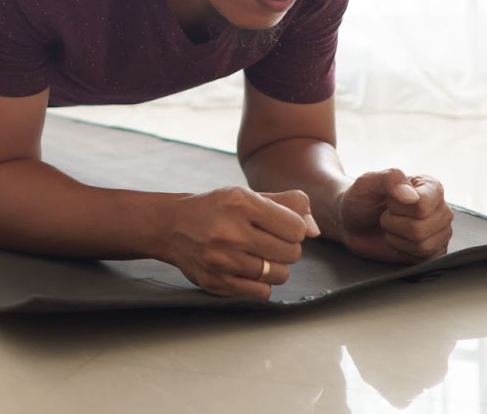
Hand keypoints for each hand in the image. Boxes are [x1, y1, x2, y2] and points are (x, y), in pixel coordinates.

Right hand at [158, 186, 321, 298]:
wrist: (171, 226)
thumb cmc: (216, 209)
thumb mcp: (248, 194)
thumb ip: (287, 205)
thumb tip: (315, 230)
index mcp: (241, 203)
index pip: (296, 228)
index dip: (295, 229)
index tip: (281, 226)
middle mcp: (230, 232)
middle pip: (291, 253)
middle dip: (287, 248)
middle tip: (269, 241)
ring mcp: (222, 261)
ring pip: (279, 275)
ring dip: (275, 267)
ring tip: (260, 255)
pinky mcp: (217, 283)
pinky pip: (262, 292)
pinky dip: (261, 283)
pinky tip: (248, 268)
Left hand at [335, 169, 452, 263]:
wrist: (352, 223)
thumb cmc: (361, 199)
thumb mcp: (367, 182)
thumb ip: (390, 179)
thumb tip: (412, 196)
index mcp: (430, 186)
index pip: (422, 205)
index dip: (397, 207)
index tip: (388, 201)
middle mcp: (440, 208)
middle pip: (421, 228)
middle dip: (393, 224)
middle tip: (386, 215)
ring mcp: (440, 231)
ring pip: (422, 245)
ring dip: (396, 239)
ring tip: (391, 227)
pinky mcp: (435, 251)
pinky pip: (424, 259)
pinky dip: (404, 252)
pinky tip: (398, 241)